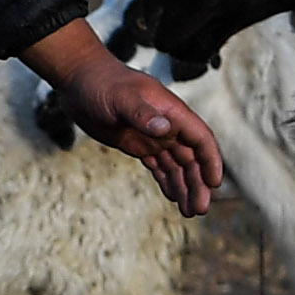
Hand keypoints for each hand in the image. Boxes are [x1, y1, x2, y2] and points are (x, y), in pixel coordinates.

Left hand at [29, 26, 224, 215]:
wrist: (80, 81)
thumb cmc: (101, 84)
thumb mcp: (120, 98)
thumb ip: (142, 113)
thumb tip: (165, 129)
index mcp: (171, 112)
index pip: (200, 138)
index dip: (210, 160)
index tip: (214, 183)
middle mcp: (167, 125)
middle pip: (191, 158)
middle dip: (198, 184)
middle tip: (199, 210)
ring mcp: (153, 135)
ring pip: (177, 166)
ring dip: (185, 187)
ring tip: (189, 213)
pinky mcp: (138, 144)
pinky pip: (160, 166)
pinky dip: (168, 181)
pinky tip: (174, 198)